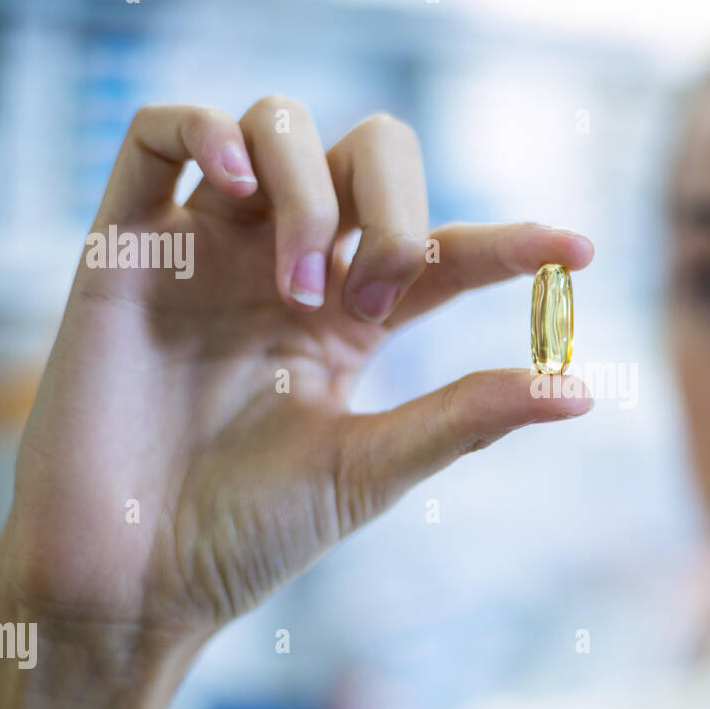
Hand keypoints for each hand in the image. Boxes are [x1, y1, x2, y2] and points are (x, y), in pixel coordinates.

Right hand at [0, 96, 593, 642]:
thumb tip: (583, 391)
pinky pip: (157, 135)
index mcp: (349, 320)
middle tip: (376, 294)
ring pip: (274, 126)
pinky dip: (206, 132)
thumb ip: (467, 417)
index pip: (444, 252)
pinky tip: (235, 185)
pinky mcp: (126, 249)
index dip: (511, 243)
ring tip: (300, 283)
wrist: (129, 582)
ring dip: (310, 188)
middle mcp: (285, 269)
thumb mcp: (371, 468)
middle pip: (366, 154)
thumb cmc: (247, 536)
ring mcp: (207, 252)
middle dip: (395, 203)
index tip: (578, 251)